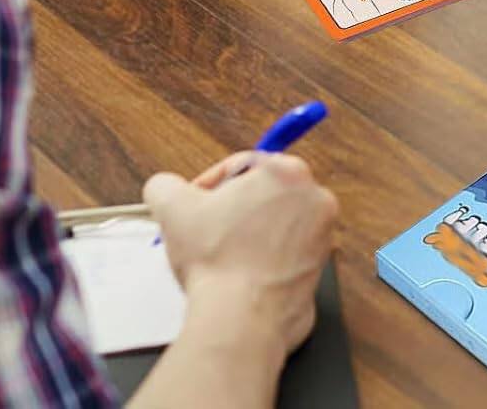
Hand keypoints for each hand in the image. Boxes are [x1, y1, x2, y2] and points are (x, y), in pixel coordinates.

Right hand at [145, 151, 337, 359]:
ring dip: (249, 236)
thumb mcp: (172, 208)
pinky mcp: (318, 270)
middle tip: (207, 230)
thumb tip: (164, 187)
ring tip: (222, 256)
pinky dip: (264, 262)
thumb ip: (164, 185)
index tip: (195, 204)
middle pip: (263, 194)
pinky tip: (239, 275)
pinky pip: (285, 257)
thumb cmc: (216, 262)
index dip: (210, 185)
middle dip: (232, 210)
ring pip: (276, 226)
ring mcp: (322, 237)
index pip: (242, 166)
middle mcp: (314, 199)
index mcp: (287, 171)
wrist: (240, 320)